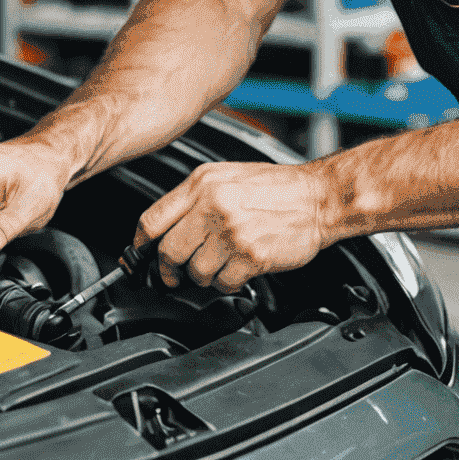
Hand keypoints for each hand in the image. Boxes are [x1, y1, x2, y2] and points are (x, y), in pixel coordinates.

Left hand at [135, 162, 330, 292]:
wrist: (318, 197)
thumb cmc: (275, 187)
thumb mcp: (227, 176)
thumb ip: (194, 198)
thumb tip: (165, 227)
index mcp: (202, 183)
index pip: (153, 219)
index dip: (141, 244)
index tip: (140, 254)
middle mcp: (212, 205)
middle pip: (168, 251)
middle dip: (170, 268)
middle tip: (175, 273)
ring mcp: (231, 232)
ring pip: (195, 272)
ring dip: (203, 276)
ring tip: (219, 263)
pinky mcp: (250, 256)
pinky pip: (222, 283)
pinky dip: (226, 282)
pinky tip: (237, 267)